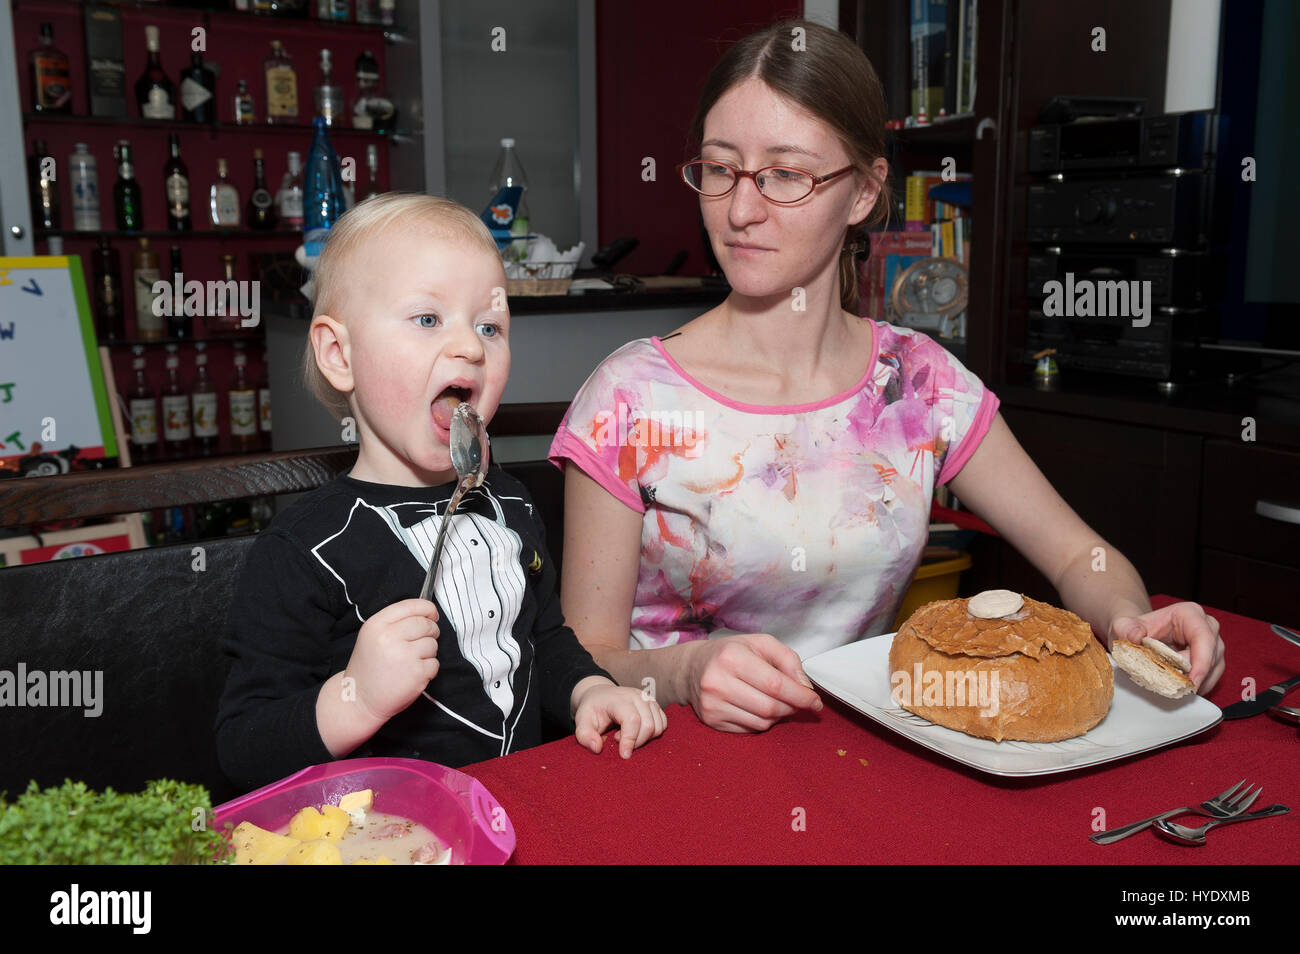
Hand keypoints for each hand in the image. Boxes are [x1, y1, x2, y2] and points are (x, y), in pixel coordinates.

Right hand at [346, 598, 439, 721]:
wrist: (359, 700)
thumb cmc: (369, 668)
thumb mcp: (372, 636)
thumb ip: (396, 622)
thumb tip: (427, 613)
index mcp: (377, 625)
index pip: (411, 606)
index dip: (427, 608)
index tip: (432, 614)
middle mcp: (389, 637)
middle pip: (425, 624)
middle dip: (431, 631)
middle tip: (424, 640)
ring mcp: (404, 655)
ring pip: (433, 644)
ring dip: (428, 652)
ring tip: (411, 661)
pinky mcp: (416, 673)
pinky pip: (434, 663)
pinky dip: (428, 669)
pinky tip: (412, 674)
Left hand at [572, 678, 666, 758]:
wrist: (601, 695)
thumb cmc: (592, 709)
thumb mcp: (581, 720)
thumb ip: (584, 735)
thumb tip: (597, 748)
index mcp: (619, 699)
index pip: (632, 720)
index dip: (630, 740)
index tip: (623, 755)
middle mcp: (637, 696)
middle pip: (648, 725)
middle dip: (635, 741)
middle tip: (617, 739)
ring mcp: (648, 699)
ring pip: (658, 727)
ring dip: (644, 738)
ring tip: (625, 734)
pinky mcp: (655, 705)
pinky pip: (662, 725)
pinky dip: (652, 734)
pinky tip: (636, 732)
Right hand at [685, 633, 822, 732]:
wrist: (691, 668)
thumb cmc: (730, 653)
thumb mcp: (760, 643)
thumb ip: (788, 659)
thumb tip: (805, 687)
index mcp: (731, 658)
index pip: (775, 684)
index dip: (800, 696)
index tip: (815, 701)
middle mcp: (718, 682)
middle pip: (770, 707)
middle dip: (792, 707)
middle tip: (798, 702)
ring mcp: (712, 705)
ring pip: (762, 722)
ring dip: (778, 715)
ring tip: (777, 702)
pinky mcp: (711, 721)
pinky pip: (750, 729)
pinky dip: (762, 721)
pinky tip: (758, 708)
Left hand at [1109, 602, 1224, 693]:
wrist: (1138, 635)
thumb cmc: (1135, 629)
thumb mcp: (1123, 626)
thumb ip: (1125, 628)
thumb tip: (1136, 636)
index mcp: (1189, 613)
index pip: (1203, 637)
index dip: (1201, 661)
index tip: (1191, 681)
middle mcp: (1207, 627)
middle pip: (1211, 655)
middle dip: (1194, 675)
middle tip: (1176, 688)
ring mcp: (1212, 645)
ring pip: (1214, 669)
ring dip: (1196, 682)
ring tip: (1174, 689)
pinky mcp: (1212, 661)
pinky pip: (1211, 678)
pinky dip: (1197, 686)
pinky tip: (1180, 689)